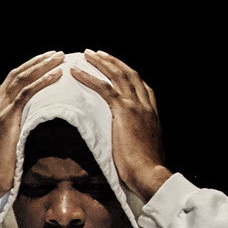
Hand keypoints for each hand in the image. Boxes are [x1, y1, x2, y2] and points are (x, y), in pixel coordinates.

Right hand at [0, 51, 64, 221]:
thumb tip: (32, 133)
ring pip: (21, 79)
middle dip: (37, 62)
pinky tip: (57, 75)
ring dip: (42, 66)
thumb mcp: (7, 147)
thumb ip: (16, 133)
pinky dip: (43, 81)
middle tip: (57, 54)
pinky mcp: (6, 118)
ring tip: (60, 57)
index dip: (29, 70)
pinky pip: (26, 93)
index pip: (11, 84)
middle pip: (16, 75)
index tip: (45, 63)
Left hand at [72, 50, 171, 199]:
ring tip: (86, 54)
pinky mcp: (124, 111)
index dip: (126, 73)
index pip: (140, 85)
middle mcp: (146, 104)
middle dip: (112, 62)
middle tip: (96, 53)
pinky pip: (104, 88)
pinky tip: (75, 72)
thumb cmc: (144, 167)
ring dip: (100, 62)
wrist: (149, 173)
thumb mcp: (142, 146)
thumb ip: (135, 136)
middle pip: (129, 74)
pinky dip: (89, 77)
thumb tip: (126, 138)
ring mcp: (136, 106)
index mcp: (151, 112)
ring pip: (117, 75)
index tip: (114, 66)